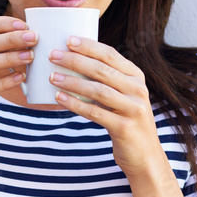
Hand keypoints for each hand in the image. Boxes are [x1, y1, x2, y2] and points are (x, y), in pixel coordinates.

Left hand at [48, 36, 162, 177]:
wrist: (145, 156)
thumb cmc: (126, 122)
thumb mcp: (124, 97)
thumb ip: (108, 81)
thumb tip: (75, 61)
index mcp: (136, 77)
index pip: (110, 55)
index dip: (88, 46)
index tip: (68, 39)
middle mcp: (137, 89)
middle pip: (102, 70)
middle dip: (75, 60)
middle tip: (53, 55)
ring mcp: (133, 108)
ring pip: (97, 90)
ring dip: (72, 82)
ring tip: (52, 77)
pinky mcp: (124, 127)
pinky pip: (94, 112)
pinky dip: (75, 104)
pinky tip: (59, 98)